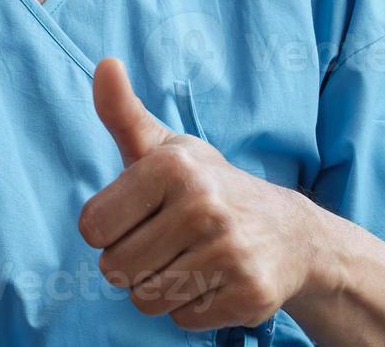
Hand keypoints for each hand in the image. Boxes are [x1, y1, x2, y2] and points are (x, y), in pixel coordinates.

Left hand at [78, 58, 317, 330]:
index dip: (107, 231)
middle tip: (162, 245)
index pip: (92, 228)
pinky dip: (189, 309)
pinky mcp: (251, 295)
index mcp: (172, 167)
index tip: (134, 218)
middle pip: (115, 269)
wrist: (292, 233)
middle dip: (130, 264)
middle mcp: (203, 206)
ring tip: (185, 262)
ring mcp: (231, 252)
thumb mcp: (163, 147)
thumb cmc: (206, 186)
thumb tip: (105, 63)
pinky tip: (213, 281)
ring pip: (146, 299)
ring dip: (157, 289)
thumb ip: (121, 112)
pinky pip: (182, 320)